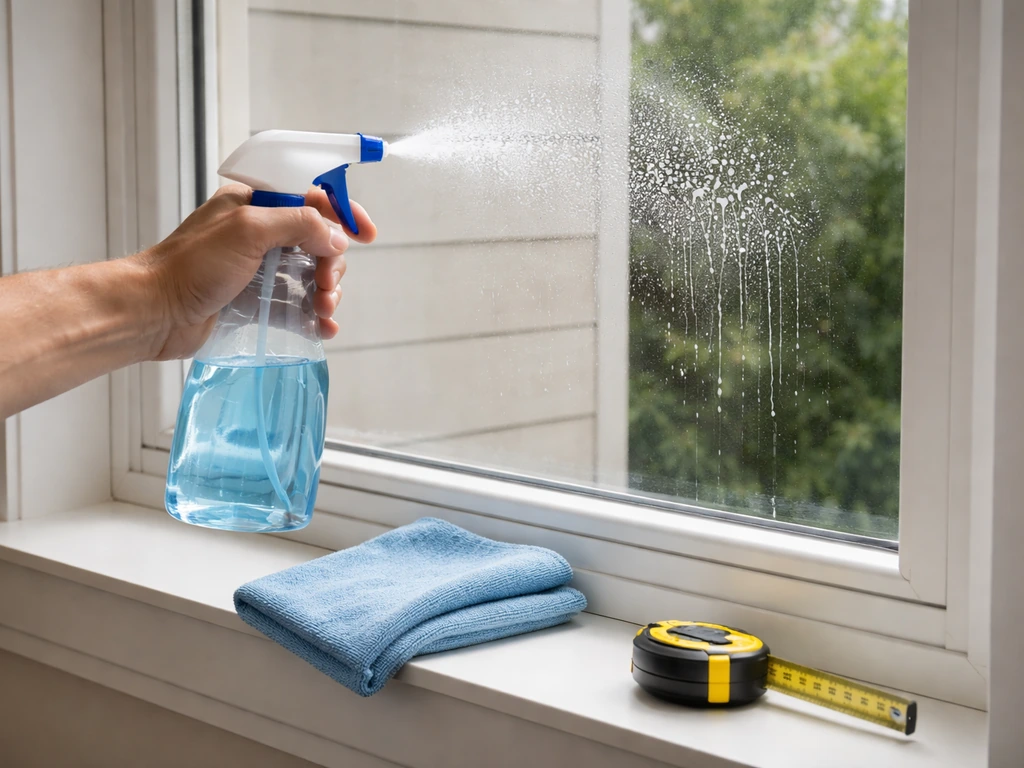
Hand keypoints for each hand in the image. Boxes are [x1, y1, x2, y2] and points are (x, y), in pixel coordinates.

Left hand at [137, 183, 376, 359]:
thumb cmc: (190, 267)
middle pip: (318, 241)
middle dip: (332, 264)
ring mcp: (258, 269)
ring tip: (324, 311)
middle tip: (328, 287)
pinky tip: (322, 328)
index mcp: (254, 204)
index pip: (311, 198)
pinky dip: (314, 316)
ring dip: (326, 292)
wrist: (153, 313)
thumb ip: (299, 225)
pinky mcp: (255, 302)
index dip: (342, 214)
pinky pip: (297, 305)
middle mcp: (259, 233)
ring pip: (311, 275)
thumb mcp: (248, 231)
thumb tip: (337, 238)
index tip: (366, 234)